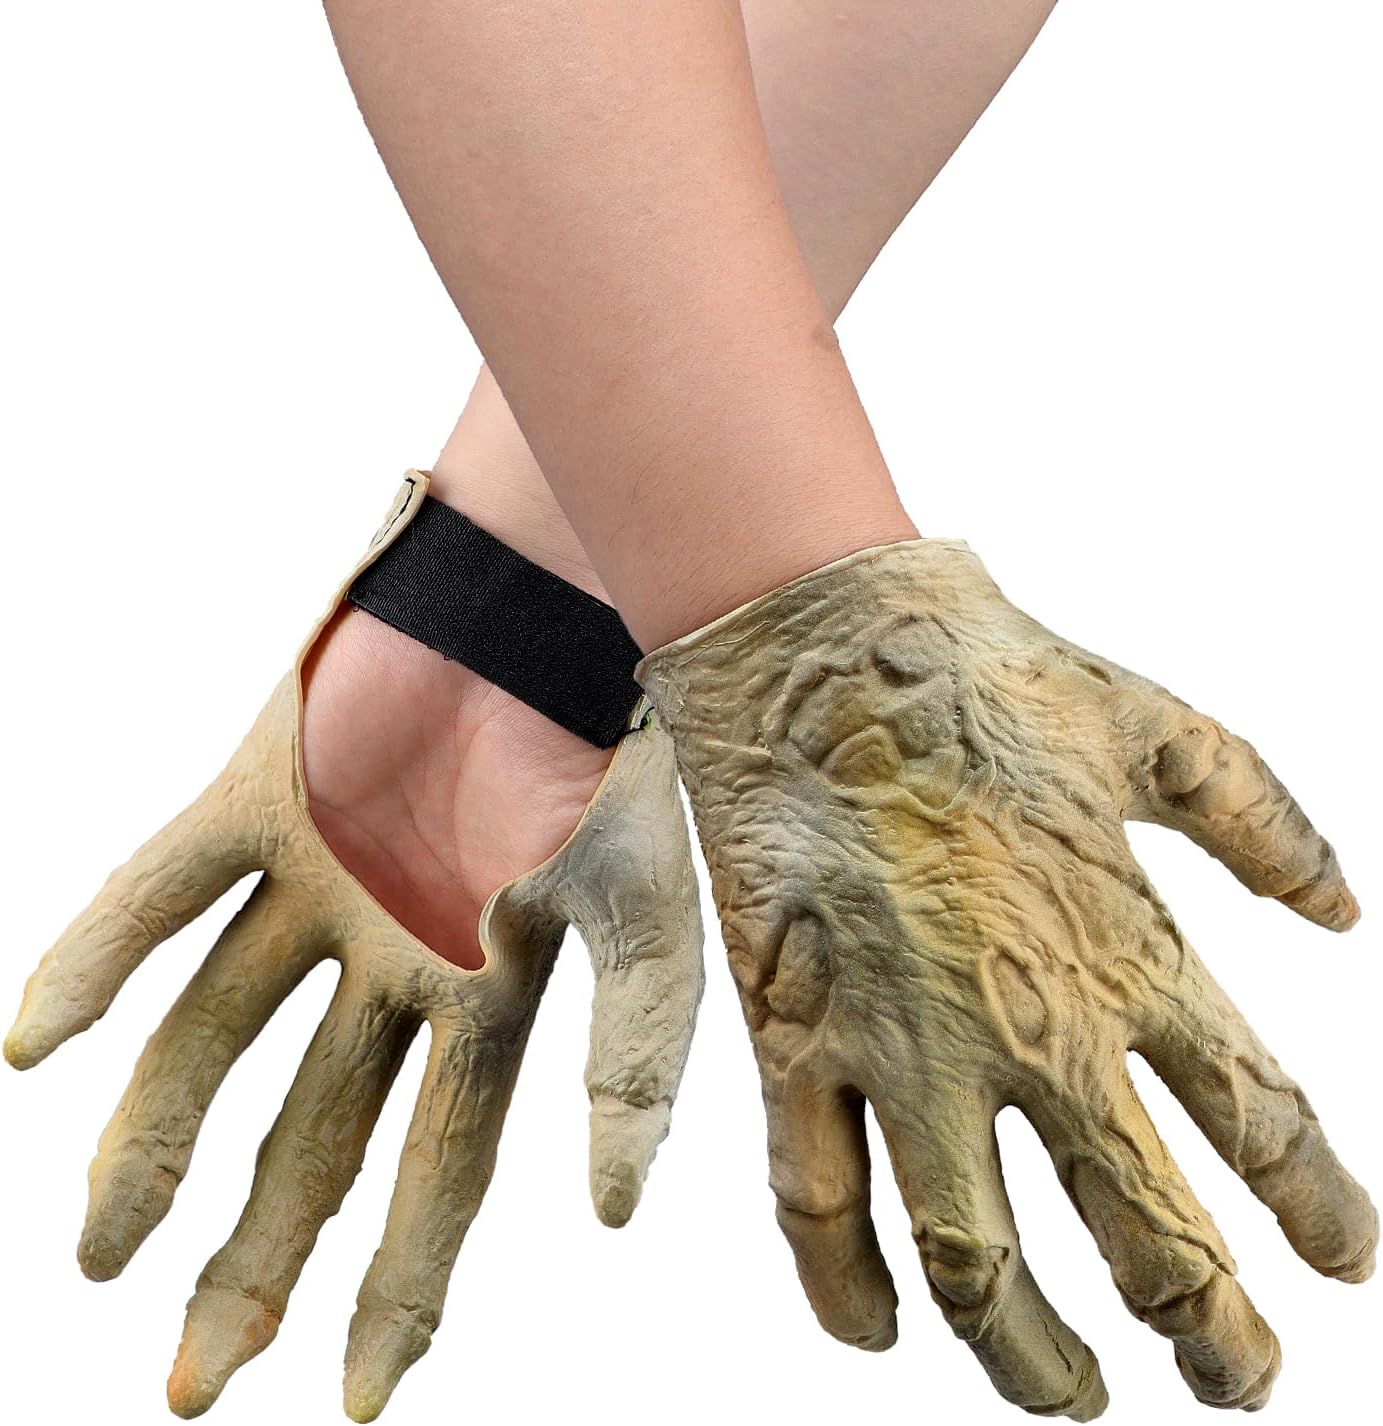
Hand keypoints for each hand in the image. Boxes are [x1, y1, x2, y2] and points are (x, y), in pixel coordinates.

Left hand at [4, 481, 702, 1420]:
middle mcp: (390, 959)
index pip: (436, 1172)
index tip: (354, 1402)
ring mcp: (320, 883)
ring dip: (153, 1142)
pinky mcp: (260, 795)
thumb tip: (609, 1215)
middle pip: (312, 1133)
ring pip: (216, 1033)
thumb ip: (635, 1055)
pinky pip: (158, 889)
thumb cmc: (618, 753)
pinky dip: (94, 958)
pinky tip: (31, 1045)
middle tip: (191, 1384)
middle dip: (257, 1259)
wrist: (557, 603)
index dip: (398, 1291)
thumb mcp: (647, 917)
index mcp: (487, 998)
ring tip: (98, 1255)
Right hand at [638, 538, 1373, 1418]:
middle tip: (1238, 1378)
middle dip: (1212, 1333)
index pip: (1263, 1124)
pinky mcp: (792, 1037)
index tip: (1343, 1260)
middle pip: (1145, 1235)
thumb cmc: (983, 670)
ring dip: (1034, 1358)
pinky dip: (850, 1291)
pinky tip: (883, 1334)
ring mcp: (899, 1042)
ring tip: (1074, 1393)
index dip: (1322, 1210)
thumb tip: (1341, 911)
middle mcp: (1023, 1022)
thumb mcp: (1155, 726)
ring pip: (977, 1263)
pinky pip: (817, 1203)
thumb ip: (1262, 820)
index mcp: (1127, 944)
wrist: (818, 640)